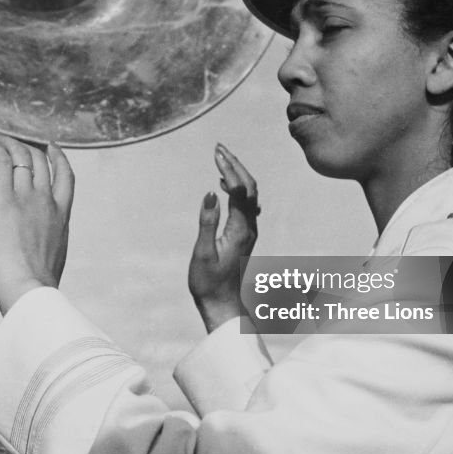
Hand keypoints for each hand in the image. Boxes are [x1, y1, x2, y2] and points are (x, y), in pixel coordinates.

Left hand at [0, 135, 73, 312]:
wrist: (29, 287)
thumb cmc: (36, 286)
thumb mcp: (51, 261)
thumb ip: (45, 248)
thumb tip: (35, 259)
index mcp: (62, 217)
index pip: (66, 178)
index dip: (59, 158)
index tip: (52, 149)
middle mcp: (48, 201)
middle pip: (42, 162)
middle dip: (29, 148)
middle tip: (15, 143)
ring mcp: (27, 197)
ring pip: (22, 157)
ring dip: (9, 144)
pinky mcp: (4, 198)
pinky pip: (3, 163)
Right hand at [188, 144, 258, 332]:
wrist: (222, 306)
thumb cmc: (209, 283)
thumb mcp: (203, 253)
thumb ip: (207, 223)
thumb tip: (209, 194)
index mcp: (240, 229)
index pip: (239, 189)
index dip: (229, 168)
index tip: (216, 152)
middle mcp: (249, 227)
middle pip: (249, 187)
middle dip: (235, 164)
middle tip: (219, 147)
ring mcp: (249, 231)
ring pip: (249, 194)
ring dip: (236, 174)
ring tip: (219, 158)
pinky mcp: (244, 235)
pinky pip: (245, 204)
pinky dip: (236, 188)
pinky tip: (223, 186)